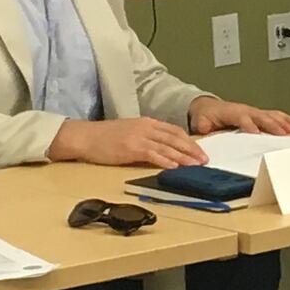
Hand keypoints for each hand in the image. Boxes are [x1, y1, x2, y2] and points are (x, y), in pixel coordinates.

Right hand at [48, 115, 204, 169]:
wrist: (85, 136)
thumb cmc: (104, 137)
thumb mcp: (129, 132)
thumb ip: (146, 137)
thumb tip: (162, 149)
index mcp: (146, 122)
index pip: (174, 130)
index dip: (189, 141)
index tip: (200, 150)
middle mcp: (146, 127)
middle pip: (175, 138)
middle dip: (192, 149)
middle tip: (205, 160)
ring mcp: (139, 137)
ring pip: (167, 147)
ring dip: (183, 157)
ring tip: (195, 165)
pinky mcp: (131, 148)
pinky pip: (153, 154)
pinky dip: (166, 161)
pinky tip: (175, 167)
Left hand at [189, 96, 289, 136]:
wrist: (207, 107)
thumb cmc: (205, 115)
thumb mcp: (200, 120)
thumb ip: (202, 125)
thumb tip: (204, 127)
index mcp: (231, 112)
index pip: (242, 118)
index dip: (249, 125)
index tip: (257, 133)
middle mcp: (244, 110)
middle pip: (261, 116)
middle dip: (272, 124)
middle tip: (282, 133)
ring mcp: (252, 111)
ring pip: (270, 115)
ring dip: (282, 122)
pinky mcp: (257, 114)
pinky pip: (273, 115)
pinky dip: (284, 119)